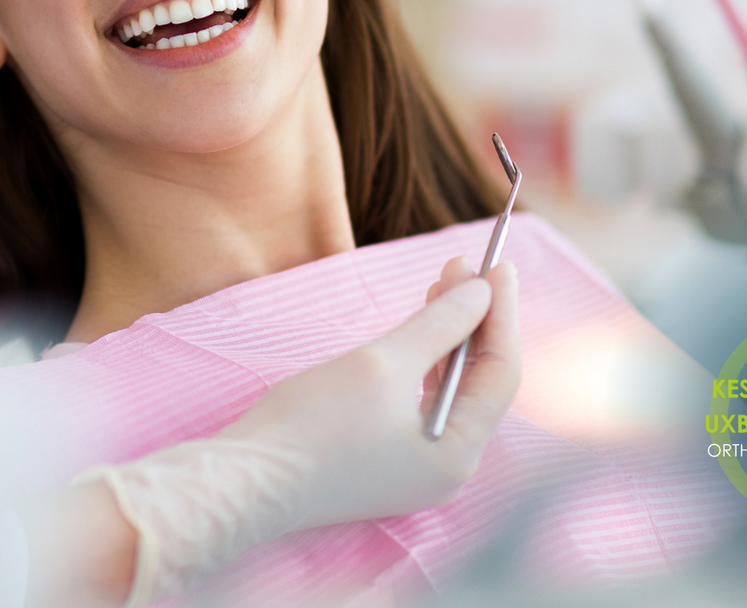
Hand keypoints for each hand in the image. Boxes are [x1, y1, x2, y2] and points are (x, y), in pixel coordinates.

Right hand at [222, 258, 520, 526]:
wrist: (246, 481)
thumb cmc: (314, 424)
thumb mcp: (383, 363)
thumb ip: (439, 325)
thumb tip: (482, 292)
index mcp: (458, 455)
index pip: (500, 374)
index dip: (500, 313)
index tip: (499, 264)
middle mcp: (447, 468)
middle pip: (478, 383)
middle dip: (473, 321)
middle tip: (466, 266)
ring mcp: (416, 469)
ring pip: (448, 390)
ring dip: (447, 337)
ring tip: (443, 283)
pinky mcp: (387, 462)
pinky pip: (421, 403)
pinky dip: (424, 363)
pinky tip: (418, 328)